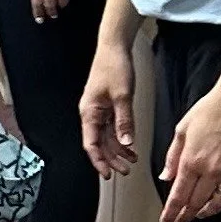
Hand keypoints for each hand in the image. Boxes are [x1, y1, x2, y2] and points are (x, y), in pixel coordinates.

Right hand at [80, 37, 138, 177]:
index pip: (91, 144)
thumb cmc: (113, 66)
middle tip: (125, 170)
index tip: (107, 174)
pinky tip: (130, 145)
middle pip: (99, 144)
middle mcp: (91, 114)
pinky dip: (121, 137)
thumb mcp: (122, 96)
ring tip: (131, 160)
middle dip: (111, 159)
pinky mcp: (107, 106)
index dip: (99, 161)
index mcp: (89, 113)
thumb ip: (124, 121)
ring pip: (106, 137)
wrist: (114, 47)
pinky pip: (112, 127)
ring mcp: (99, 110)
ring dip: (118, 149)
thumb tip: (126, 143)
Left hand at [159, 79, 220, 221]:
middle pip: (197, 202)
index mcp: (192, 160)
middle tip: (182, 220)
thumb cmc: (211, 109)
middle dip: (187, 215)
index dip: (172, 212)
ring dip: (209, 211)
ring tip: (203, 212)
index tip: (168, 221)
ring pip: (220, 202)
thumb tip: (167, 176)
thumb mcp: (182, 129)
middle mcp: (211, 169)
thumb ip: (173, 156)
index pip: (178, 195)